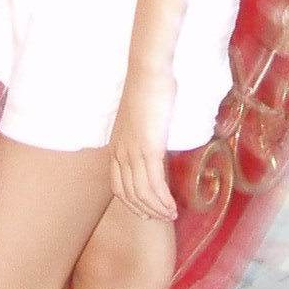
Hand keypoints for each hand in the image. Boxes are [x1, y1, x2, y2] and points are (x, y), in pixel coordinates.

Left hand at [108, 70, 177, 220]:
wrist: (149, 71)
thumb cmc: (148, 87)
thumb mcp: (140, 117)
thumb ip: (144, 133)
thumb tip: (157, 142)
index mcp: (116, 146)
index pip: (118, 185)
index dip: (132, 202)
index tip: (147, 210)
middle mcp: (120, 152)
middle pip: (128, 194)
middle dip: (144, 210)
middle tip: (161, 218)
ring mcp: (133, 152)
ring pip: (141, 193)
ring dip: (157, 209)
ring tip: (171, 216)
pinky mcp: (149, 149)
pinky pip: (154, 185)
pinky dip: (163, 201)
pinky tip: (173, 208)